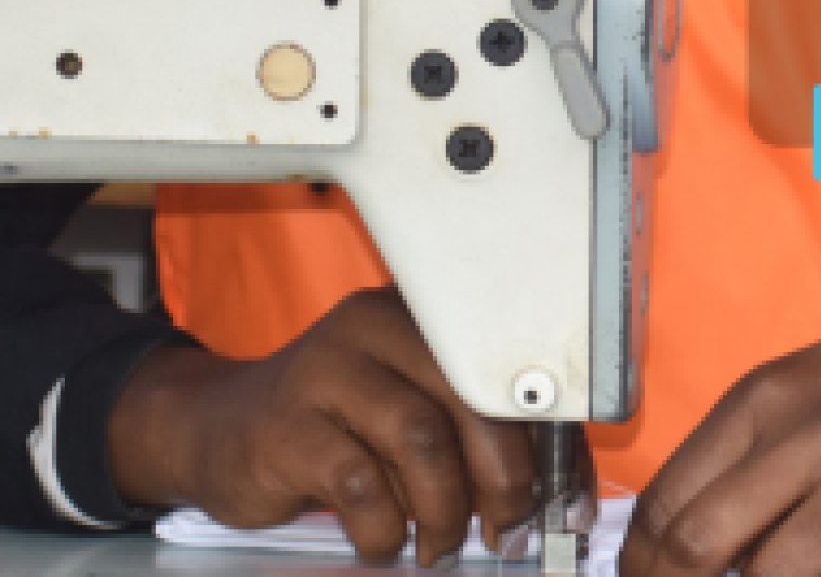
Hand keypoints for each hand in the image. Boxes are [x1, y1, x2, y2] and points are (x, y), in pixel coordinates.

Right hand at [108, 286, 536, 566]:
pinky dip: (384, 528)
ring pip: (421, 437)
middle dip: (503, 477)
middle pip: (469, 395)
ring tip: (443, 545)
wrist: (221, 428)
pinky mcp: (287, 427)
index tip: (562, 495)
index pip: (504, 366)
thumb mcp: (408, 406)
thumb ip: (470, 428)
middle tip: (508, 529)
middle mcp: (375, 325)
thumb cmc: (336, 424)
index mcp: (419, 312)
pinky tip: (384, 543)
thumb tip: (553, 489)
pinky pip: (359, 484)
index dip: (544, 436)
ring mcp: (327, 371)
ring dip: (445, 508)